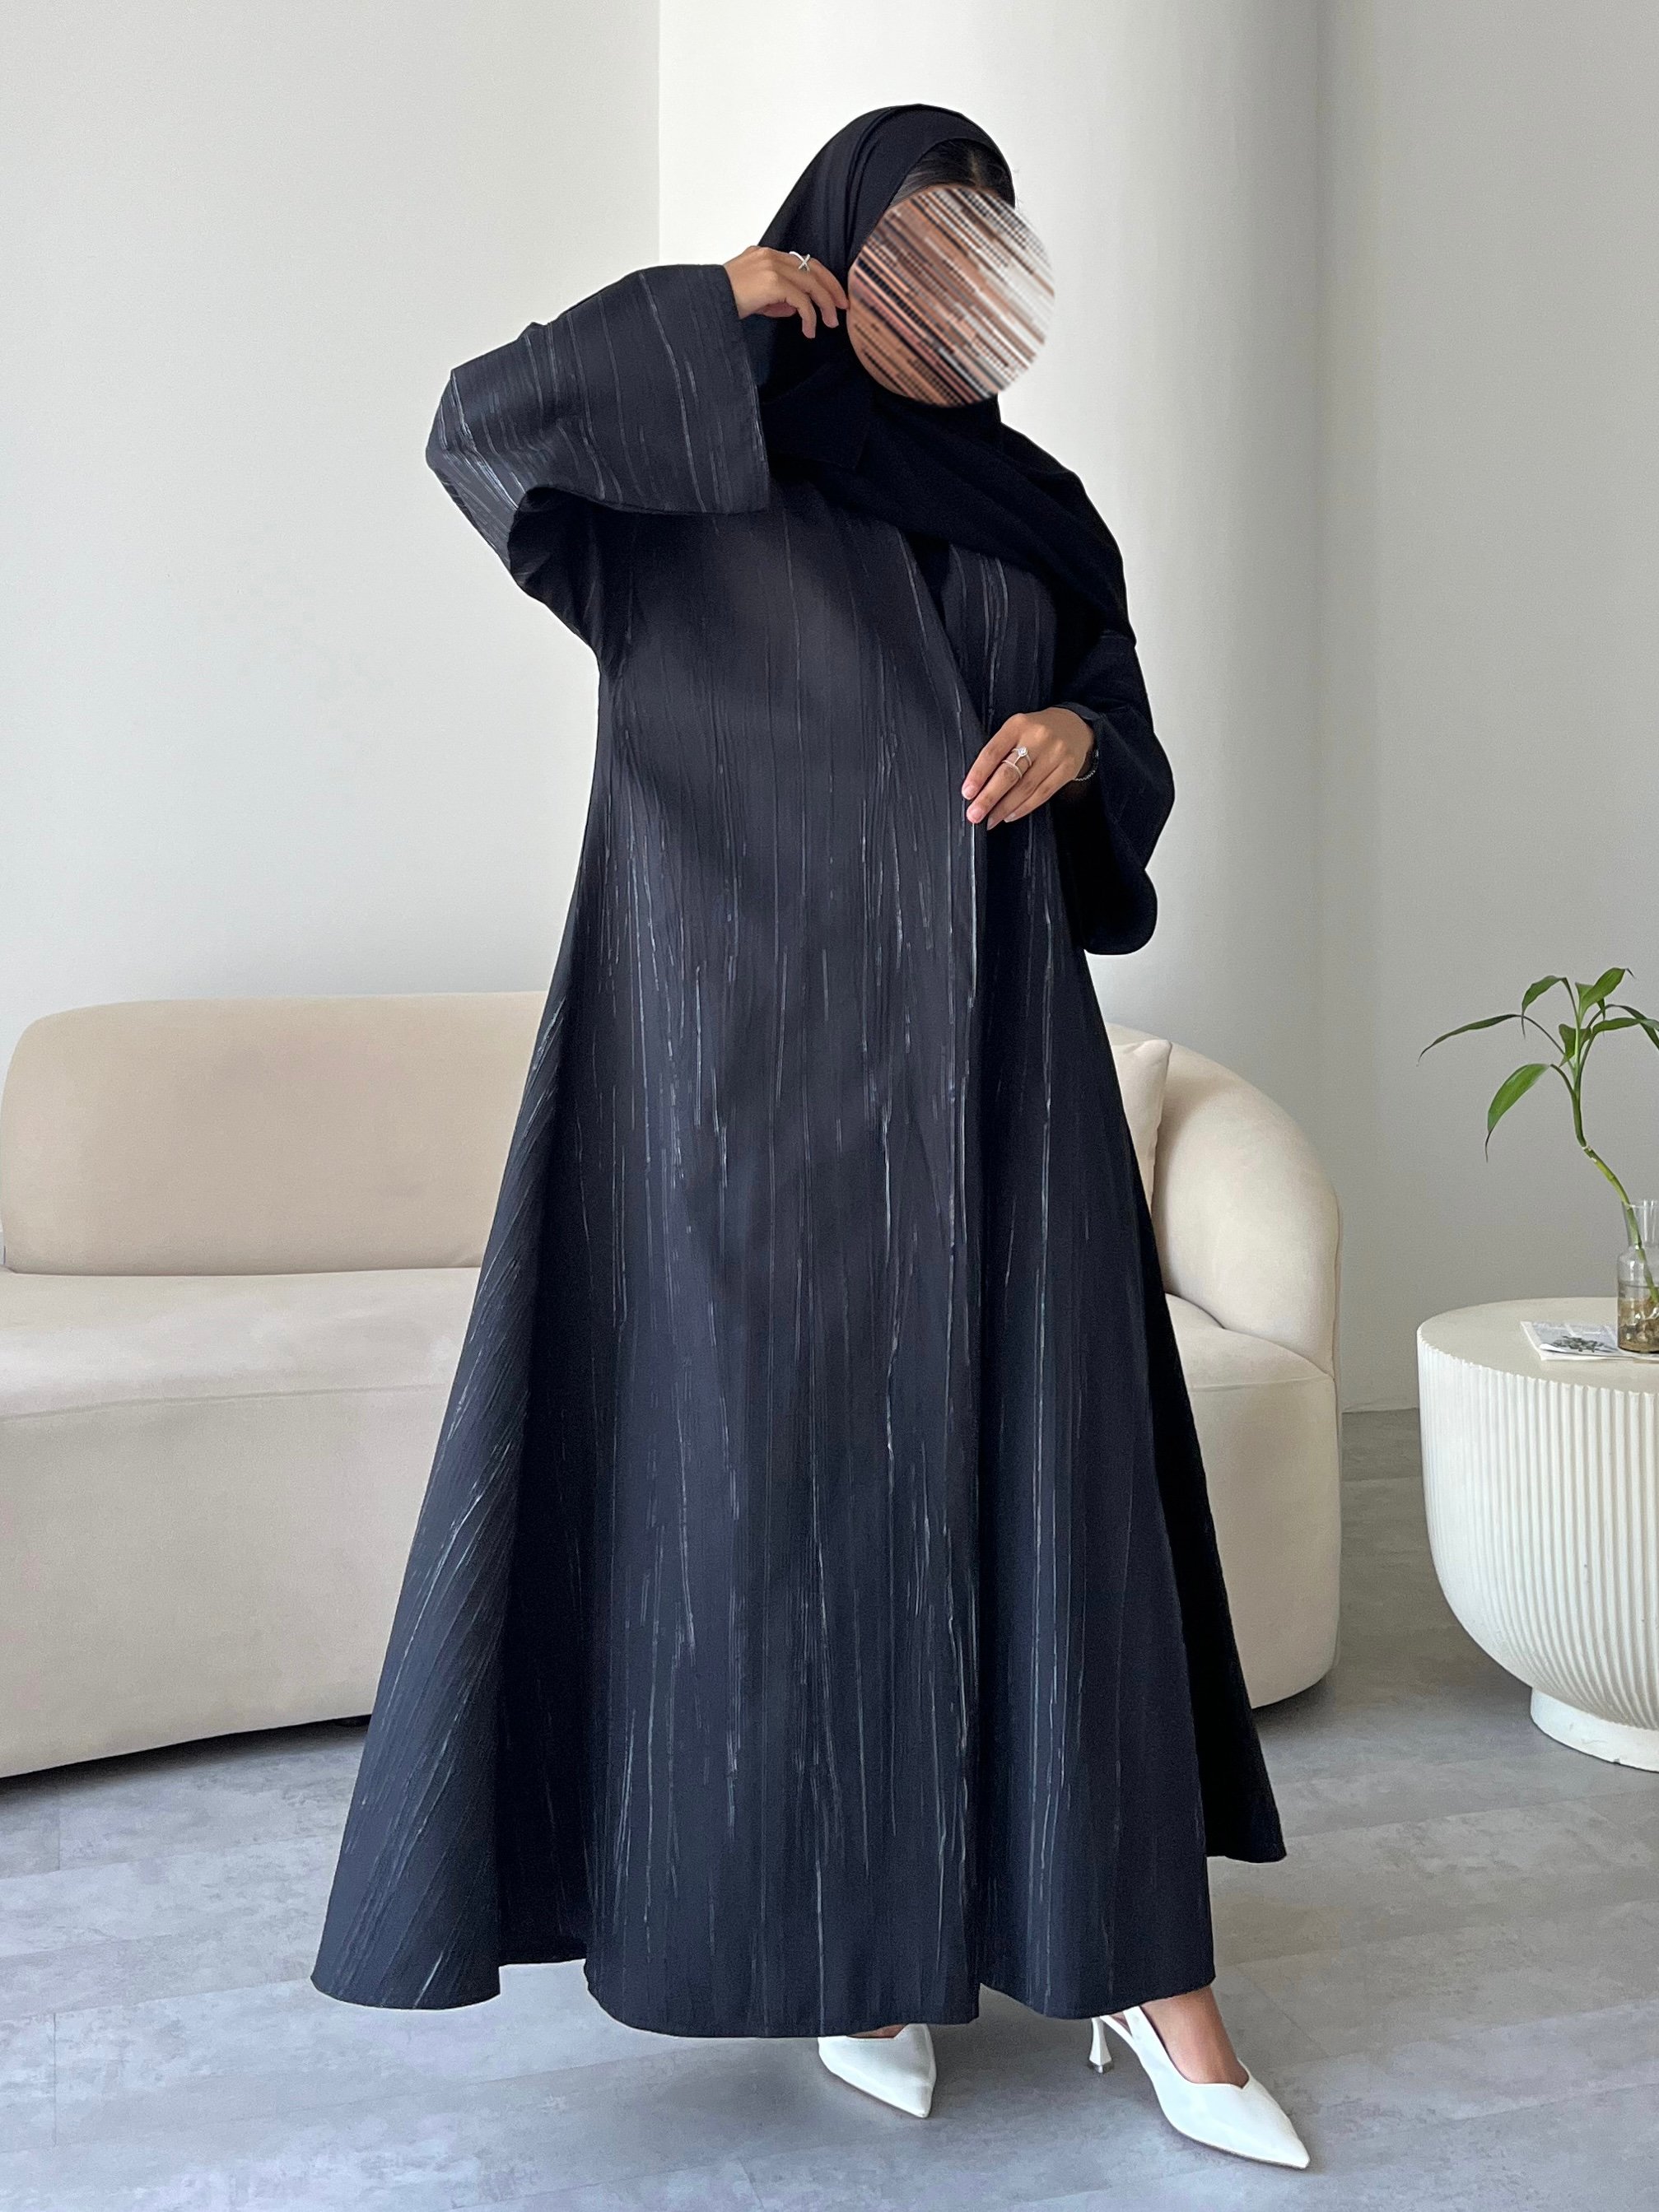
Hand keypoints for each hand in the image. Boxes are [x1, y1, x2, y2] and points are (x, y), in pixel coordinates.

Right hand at [723, 246, 847, 337]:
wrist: (703, 300)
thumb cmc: (722, 300)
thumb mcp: (754, 297)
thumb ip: (776, 299)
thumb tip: (796, 310)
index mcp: (766, 255)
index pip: (803, 262)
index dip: (822, 278)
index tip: (833, 295)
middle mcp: (771, 256)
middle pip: (813, 268)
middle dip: (832, 289)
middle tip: (842, 307)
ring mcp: (772, 267)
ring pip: (811, 284)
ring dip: (825, 305)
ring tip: (829, 323)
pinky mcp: (772, 282)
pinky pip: (801, 300)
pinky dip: (810, 317)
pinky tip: (809, 330)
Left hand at [962, 708, 1094, 827]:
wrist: (1074, 726)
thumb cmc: (1037, 731)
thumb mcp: (1016, 730)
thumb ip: (1000, 751)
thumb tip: (978, 785)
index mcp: (1018, 725)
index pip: (993, 752)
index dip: (978, 775)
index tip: (968, 793)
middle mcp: (1037, 738)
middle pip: (1009, 773)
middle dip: (989, 797)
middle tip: (975, 814)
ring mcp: (1055, 754)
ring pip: (1025, 788)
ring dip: (1004, 808)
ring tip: (990, 819)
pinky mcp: (1067, 769)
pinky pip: (1042, 794)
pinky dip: (1023, 808)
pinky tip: (1010, 815)